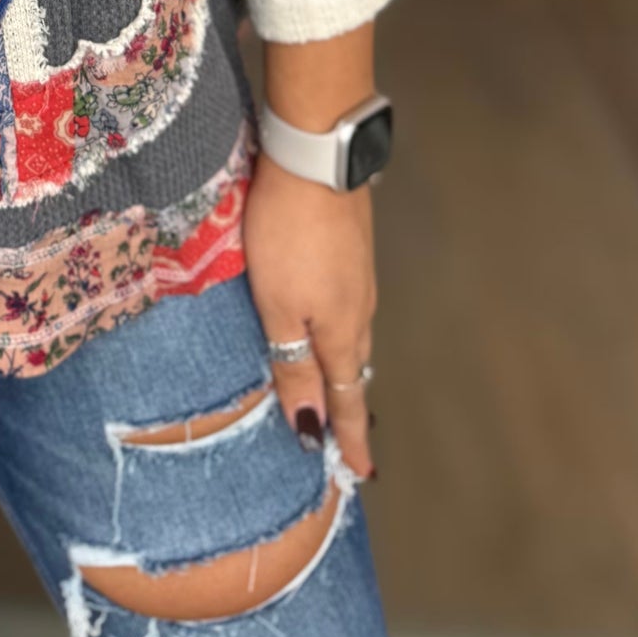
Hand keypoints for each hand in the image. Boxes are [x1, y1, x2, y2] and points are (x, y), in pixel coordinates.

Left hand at [242, 151, 376, 479]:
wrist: (317, 161)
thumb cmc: (287, 237)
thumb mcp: (277, 306)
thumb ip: (293, 365)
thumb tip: (310, 427)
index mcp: (339, 333)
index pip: (346, 401)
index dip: (350, 439)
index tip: (360, 475)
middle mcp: (359, 311)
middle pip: (353, 371)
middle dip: (348, 410)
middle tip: (346, 444)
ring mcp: (359, 278)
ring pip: (354, 339)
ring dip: (346, 372)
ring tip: (336, 397)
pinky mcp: (353, 251)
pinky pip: (350, 310)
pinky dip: (342, 336)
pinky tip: (331, 331)